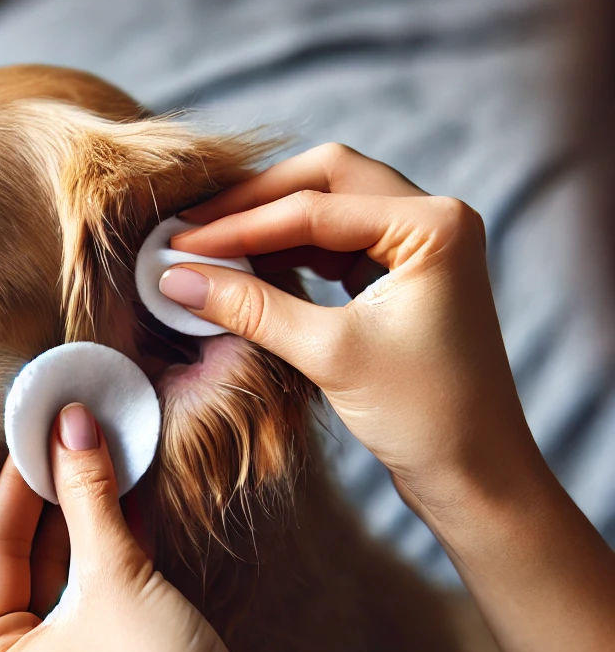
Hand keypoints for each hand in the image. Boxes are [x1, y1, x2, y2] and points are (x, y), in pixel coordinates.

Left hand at [0, 403, 385, 651]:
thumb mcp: (114, 576)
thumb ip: (87, 496)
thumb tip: (71, 425)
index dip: (19, 485)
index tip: (37, 429)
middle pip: (29, 559)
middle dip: (53, 494)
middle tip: (66, 430)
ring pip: (68, 570)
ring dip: (86, 512)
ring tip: (97, 446)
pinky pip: (99, 587)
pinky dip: (112, 542)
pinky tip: (125, 489)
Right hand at [161, 142, 542, 524]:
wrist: (473, 471)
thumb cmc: (422, 415)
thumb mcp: (328, 355)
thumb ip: (251, 308)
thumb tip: (176, 278)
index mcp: (433, 224)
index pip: (314, 207)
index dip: (238, 225)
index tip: (179, 243)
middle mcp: (432, 219)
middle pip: (326, 180)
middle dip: (255, 202)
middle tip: (193, 226)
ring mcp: (419, 247)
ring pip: (329, 209)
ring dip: (270, 225)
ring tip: (211, 247)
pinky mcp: (402, 278)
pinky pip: (336, 246)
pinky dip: (290, 253)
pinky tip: (250, 268)